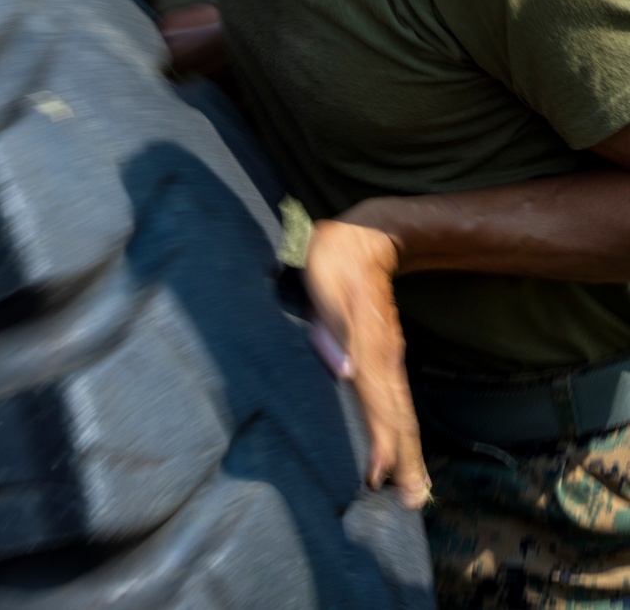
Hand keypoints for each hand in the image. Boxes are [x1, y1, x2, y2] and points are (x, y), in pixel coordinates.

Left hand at [303, 219, 428, 509]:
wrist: (366, 236)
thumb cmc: (336, 261)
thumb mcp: (324, 285)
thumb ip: (330, 328)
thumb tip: (344, 372)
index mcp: (367, 348)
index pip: (376, 403)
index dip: (379, 441)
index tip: (380, 477)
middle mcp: (384, 359)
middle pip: (398, 418)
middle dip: (405, 461)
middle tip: (413, 503)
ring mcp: (389, 358)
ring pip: (402, 412)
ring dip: (409, 452)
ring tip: (417, 490)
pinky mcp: (387, 354)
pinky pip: (398, 400)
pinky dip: (403, 429)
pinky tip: (402, 447)